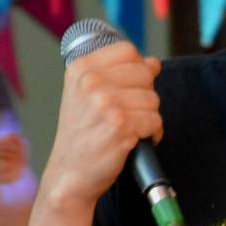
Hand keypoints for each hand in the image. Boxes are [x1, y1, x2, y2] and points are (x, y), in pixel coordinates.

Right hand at [43, 41, 161, 209]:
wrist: (70, 174)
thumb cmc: (81, 136)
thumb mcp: (88, 96)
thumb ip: (117, 75)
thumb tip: (153, 63)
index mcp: (81, 68)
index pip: (128, 51)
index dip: (138, 69)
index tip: (130, 88)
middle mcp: (92, 82)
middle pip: (145, 74)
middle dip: (144, 95)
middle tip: (129, 114)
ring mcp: (106, 103)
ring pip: (153, 99)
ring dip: (149, 117)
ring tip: (131, 129)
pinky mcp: (122, 126)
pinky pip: (155, 121)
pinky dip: (153, 134)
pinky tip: (136, 140)